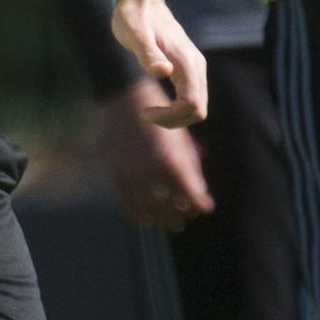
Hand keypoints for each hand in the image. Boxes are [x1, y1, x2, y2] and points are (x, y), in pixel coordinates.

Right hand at [95, 80, 214, 233]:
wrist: (124, 95)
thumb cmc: (159, 115)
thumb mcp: (180, 139)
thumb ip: (189, 166)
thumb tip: (197, 191)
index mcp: (170, 159)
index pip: (190, 194)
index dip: (200, 205)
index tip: (205, 209)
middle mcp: (149, 169)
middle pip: (168, 206)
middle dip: (179, 215)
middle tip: (184, 221)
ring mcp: (129, 171)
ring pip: (146, 208)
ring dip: (159, 219)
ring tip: (167, 224)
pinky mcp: (114, 170)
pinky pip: (126, 200)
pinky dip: (136, 213)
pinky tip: (145, 219)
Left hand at [109, 0, 207, 125]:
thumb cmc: (134, 17)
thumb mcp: (135, 34)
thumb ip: (149, 54)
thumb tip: (164, 72)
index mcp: (186, 61)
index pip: (192, 103)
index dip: (171, 116)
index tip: (144, 113)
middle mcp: (196, 66)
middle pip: (199, 110)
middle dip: (174, 121)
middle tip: (145, 115)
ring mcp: (194, 67)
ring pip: (198, 106)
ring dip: (176, 117)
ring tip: (149, 113)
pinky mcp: (188, 69)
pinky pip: (191, 98)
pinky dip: (177, 109)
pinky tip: (157, 107)